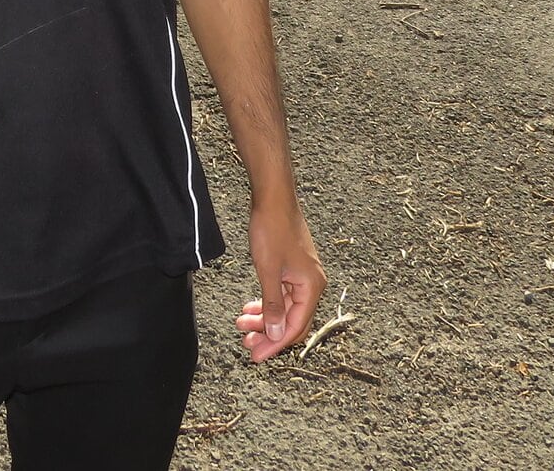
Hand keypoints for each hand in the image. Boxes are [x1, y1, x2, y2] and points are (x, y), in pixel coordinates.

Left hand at [233, 199, 324, 361]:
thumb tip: (274, 335)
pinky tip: (249, 309)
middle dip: (268, 334)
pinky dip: (266, 303)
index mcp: (311, 287)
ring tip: (241, 326)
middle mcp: (312, 284)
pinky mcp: (292, 268)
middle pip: (290, 320)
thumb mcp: (268, 271)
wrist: (273, 198)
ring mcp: (302, 275)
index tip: (255, 356)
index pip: (294, 327)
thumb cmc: (272, 230)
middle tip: (246, 345)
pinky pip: (281, 294)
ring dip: (263, 319)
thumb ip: (272, 305)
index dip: (275, 344)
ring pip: (284, 307)